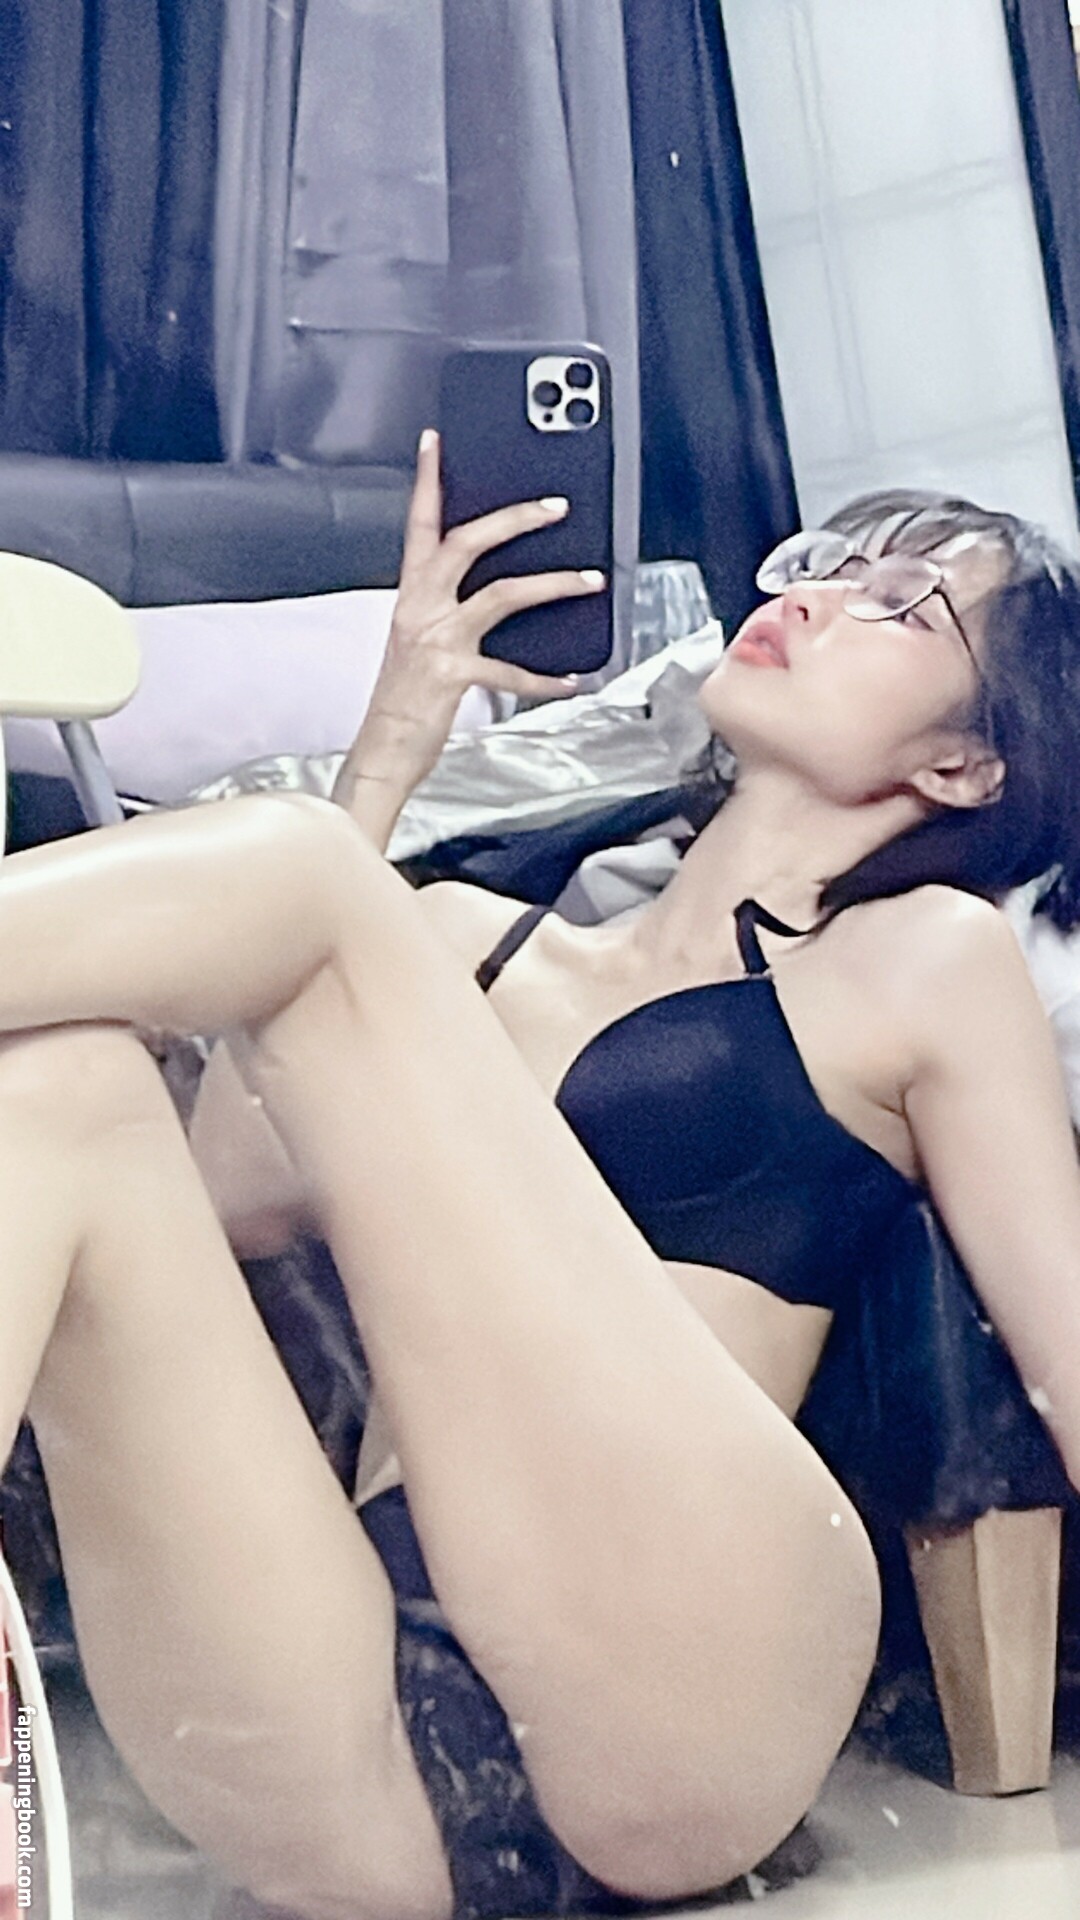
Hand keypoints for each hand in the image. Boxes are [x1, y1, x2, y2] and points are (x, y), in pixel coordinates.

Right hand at [333, 429, 604, 846]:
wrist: (383, 749)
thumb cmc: (406, 696)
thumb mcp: (421, 639)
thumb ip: (451, 607)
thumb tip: (497, 583)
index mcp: (411, 594)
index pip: (419, 524)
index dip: (427, 480)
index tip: (435, 442)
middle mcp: (420, 608)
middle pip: (467, 542)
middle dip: (514, 518)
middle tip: (556, 506)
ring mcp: (436, 639)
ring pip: (502, 593)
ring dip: (553, 583)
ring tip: (590, 580)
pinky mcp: (453, 675)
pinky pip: (511, 669)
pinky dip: (546, 677)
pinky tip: (572, 678)